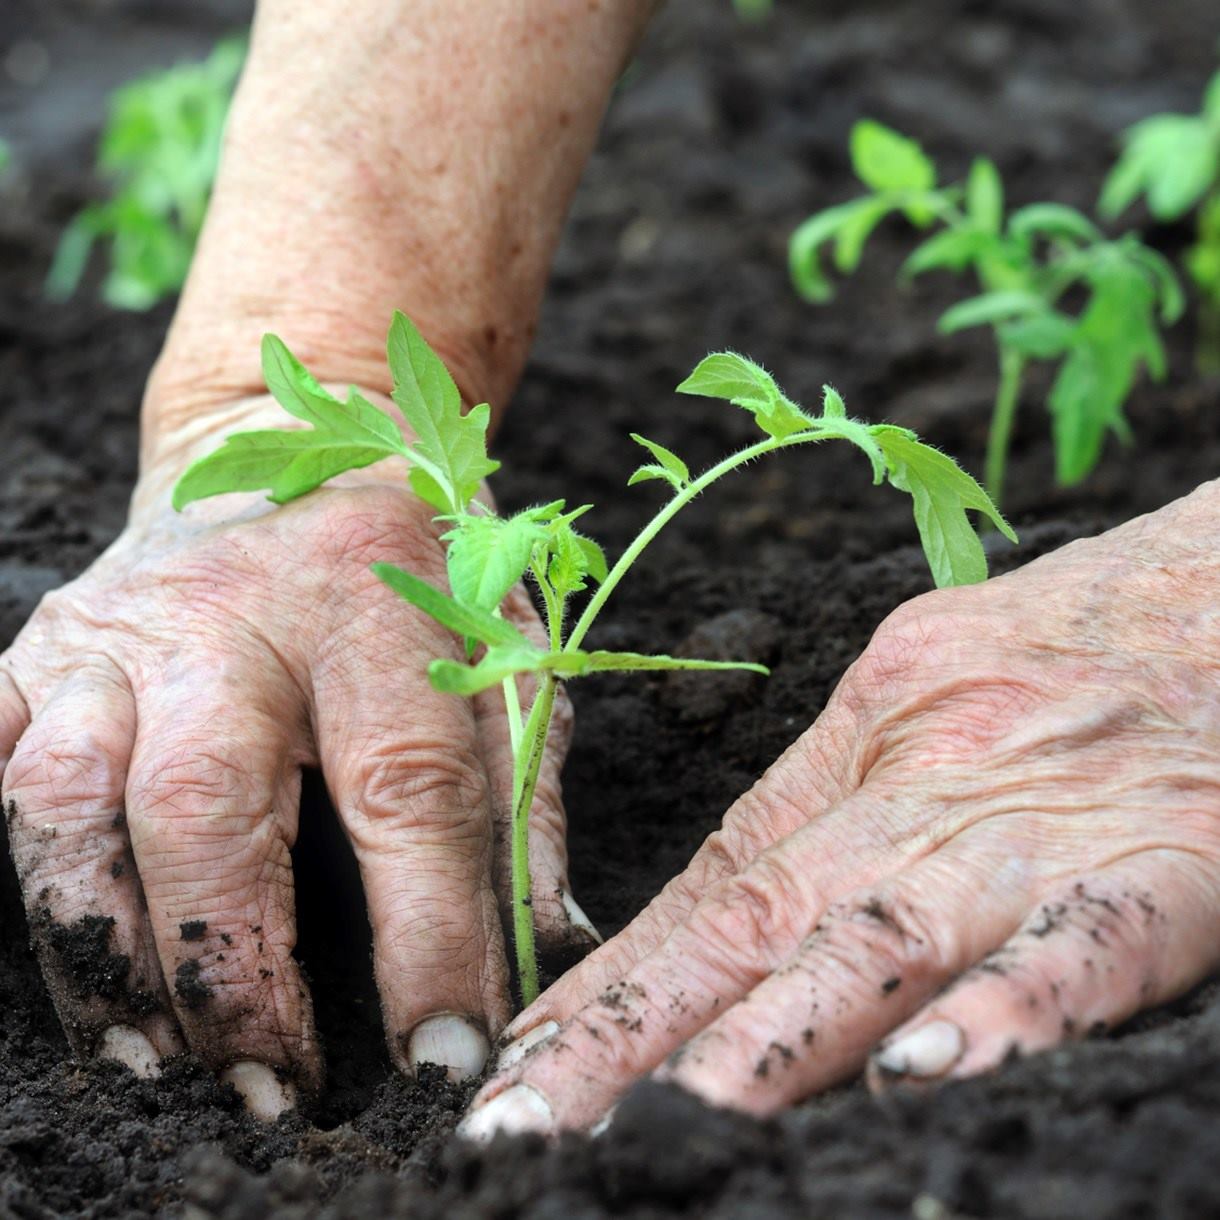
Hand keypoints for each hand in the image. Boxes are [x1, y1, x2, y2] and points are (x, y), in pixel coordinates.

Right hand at [0, 392, 593, 1118]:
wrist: (292, 446)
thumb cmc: (416, 571)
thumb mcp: (505, 651)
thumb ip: (525, 795)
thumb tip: (547, 948)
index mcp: (377, 605)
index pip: (408, 790)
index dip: (427, 936)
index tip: (443, 1051)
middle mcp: (234, 612)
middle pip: (209, 803)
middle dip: (233, 970)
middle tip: (274, 1088)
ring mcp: (120, 631)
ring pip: (68, 799)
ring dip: (105, 948)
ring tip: (154, 1056)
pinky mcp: (43, 652)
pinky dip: (10, 865)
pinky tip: (60, 948)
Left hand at [461, 480, 1219, 1138]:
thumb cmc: (1086, 638)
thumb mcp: (936, 688)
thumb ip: (851, 798)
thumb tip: (745, 914)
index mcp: (868, 732)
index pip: (719, 879)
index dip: (616, 981)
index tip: (525, 1056)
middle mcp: (927, 775)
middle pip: (759, 919)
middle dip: (635, 1035)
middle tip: (523, 1124)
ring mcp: (1037, 814)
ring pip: (886, 933)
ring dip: (778, 1037)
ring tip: (678, 1119)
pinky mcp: (1171, 851)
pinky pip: (1082, 941)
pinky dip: (1005, 1008)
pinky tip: (924, 1073)